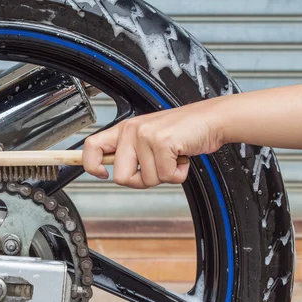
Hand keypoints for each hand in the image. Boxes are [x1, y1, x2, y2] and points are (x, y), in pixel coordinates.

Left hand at [83, 102, 224, 187]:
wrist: (211, 120)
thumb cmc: (182, 133)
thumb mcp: (150, 140)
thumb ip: (132, 154)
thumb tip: (116, 175)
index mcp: (124, 130)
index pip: (91, 146)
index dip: (91, 165)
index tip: (102, 174)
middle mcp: (131, 130)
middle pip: (120, 177)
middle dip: (141, 181)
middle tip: (157, 168)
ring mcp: (145, 135)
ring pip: (146, 180)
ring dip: (165, 175)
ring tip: (174, 157)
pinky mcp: (162, 142)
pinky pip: (165, 176)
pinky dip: (179, 174)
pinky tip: (182, 157)